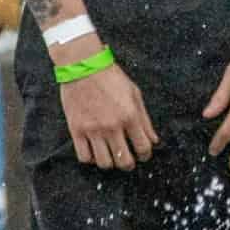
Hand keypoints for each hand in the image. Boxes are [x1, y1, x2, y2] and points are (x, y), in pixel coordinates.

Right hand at [56, 49, 157, 170]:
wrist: (82, 65)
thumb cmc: (110, 76)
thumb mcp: (134, 94)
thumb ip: (145, 120)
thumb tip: (153, 140)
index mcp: (130, 116)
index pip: (143, 148)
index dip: (145, 155)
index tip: (142, 154)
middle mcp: (113, 126)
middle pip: (124, 161)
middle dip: (129, 164)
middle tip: (127, 160)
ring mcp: (93, 129)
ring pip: (105, 163)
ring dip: (110, 163)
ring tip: (110, 156)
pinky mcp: (76, 130)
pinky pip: (84, 156)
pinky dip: (90, 159)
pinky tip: (93, 152)